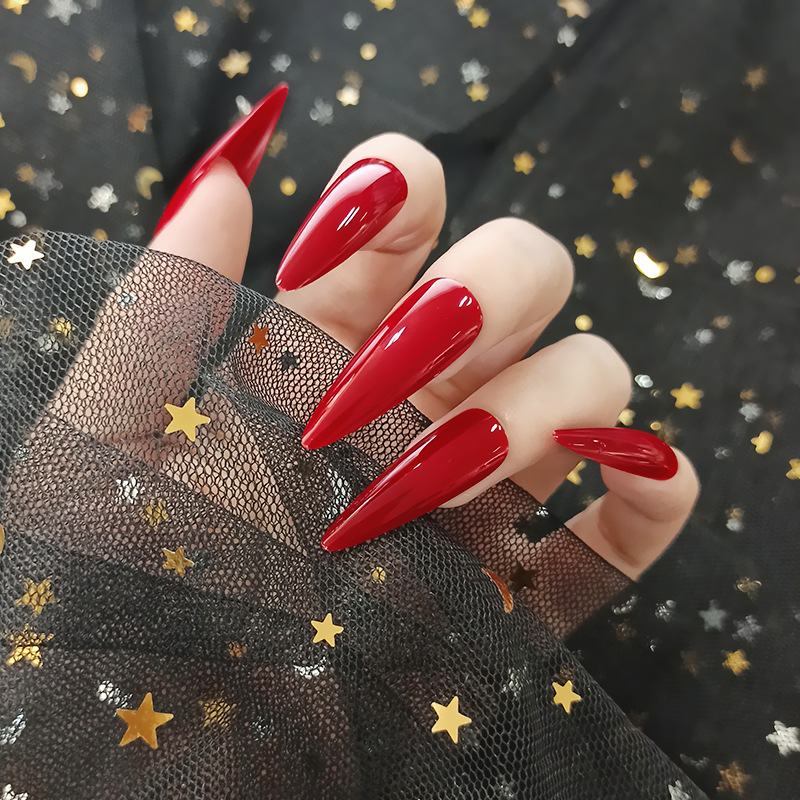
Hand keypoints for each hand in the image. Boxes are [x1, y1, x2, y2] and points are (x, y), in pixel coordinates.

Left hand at [150, 89, 698, 580]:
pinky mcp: (516, 594)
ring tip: (438, 478)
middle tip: (391, 377)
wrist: (157, 749)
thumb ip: (161, 305)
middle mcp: (412, 407)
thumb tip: (228, 172)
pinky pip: (626, 527)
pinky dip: (654, 486)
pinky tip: (629, 472)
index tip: (357, 232)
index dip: (404, 190)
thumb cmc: (113, 594)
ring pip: (585, 381)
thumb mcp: (109, 437)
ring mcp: (475, 497)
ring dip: (541, 400)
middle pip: (520, 276)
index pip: (403, 221)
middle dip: (485, 291)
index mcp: (322, 357)